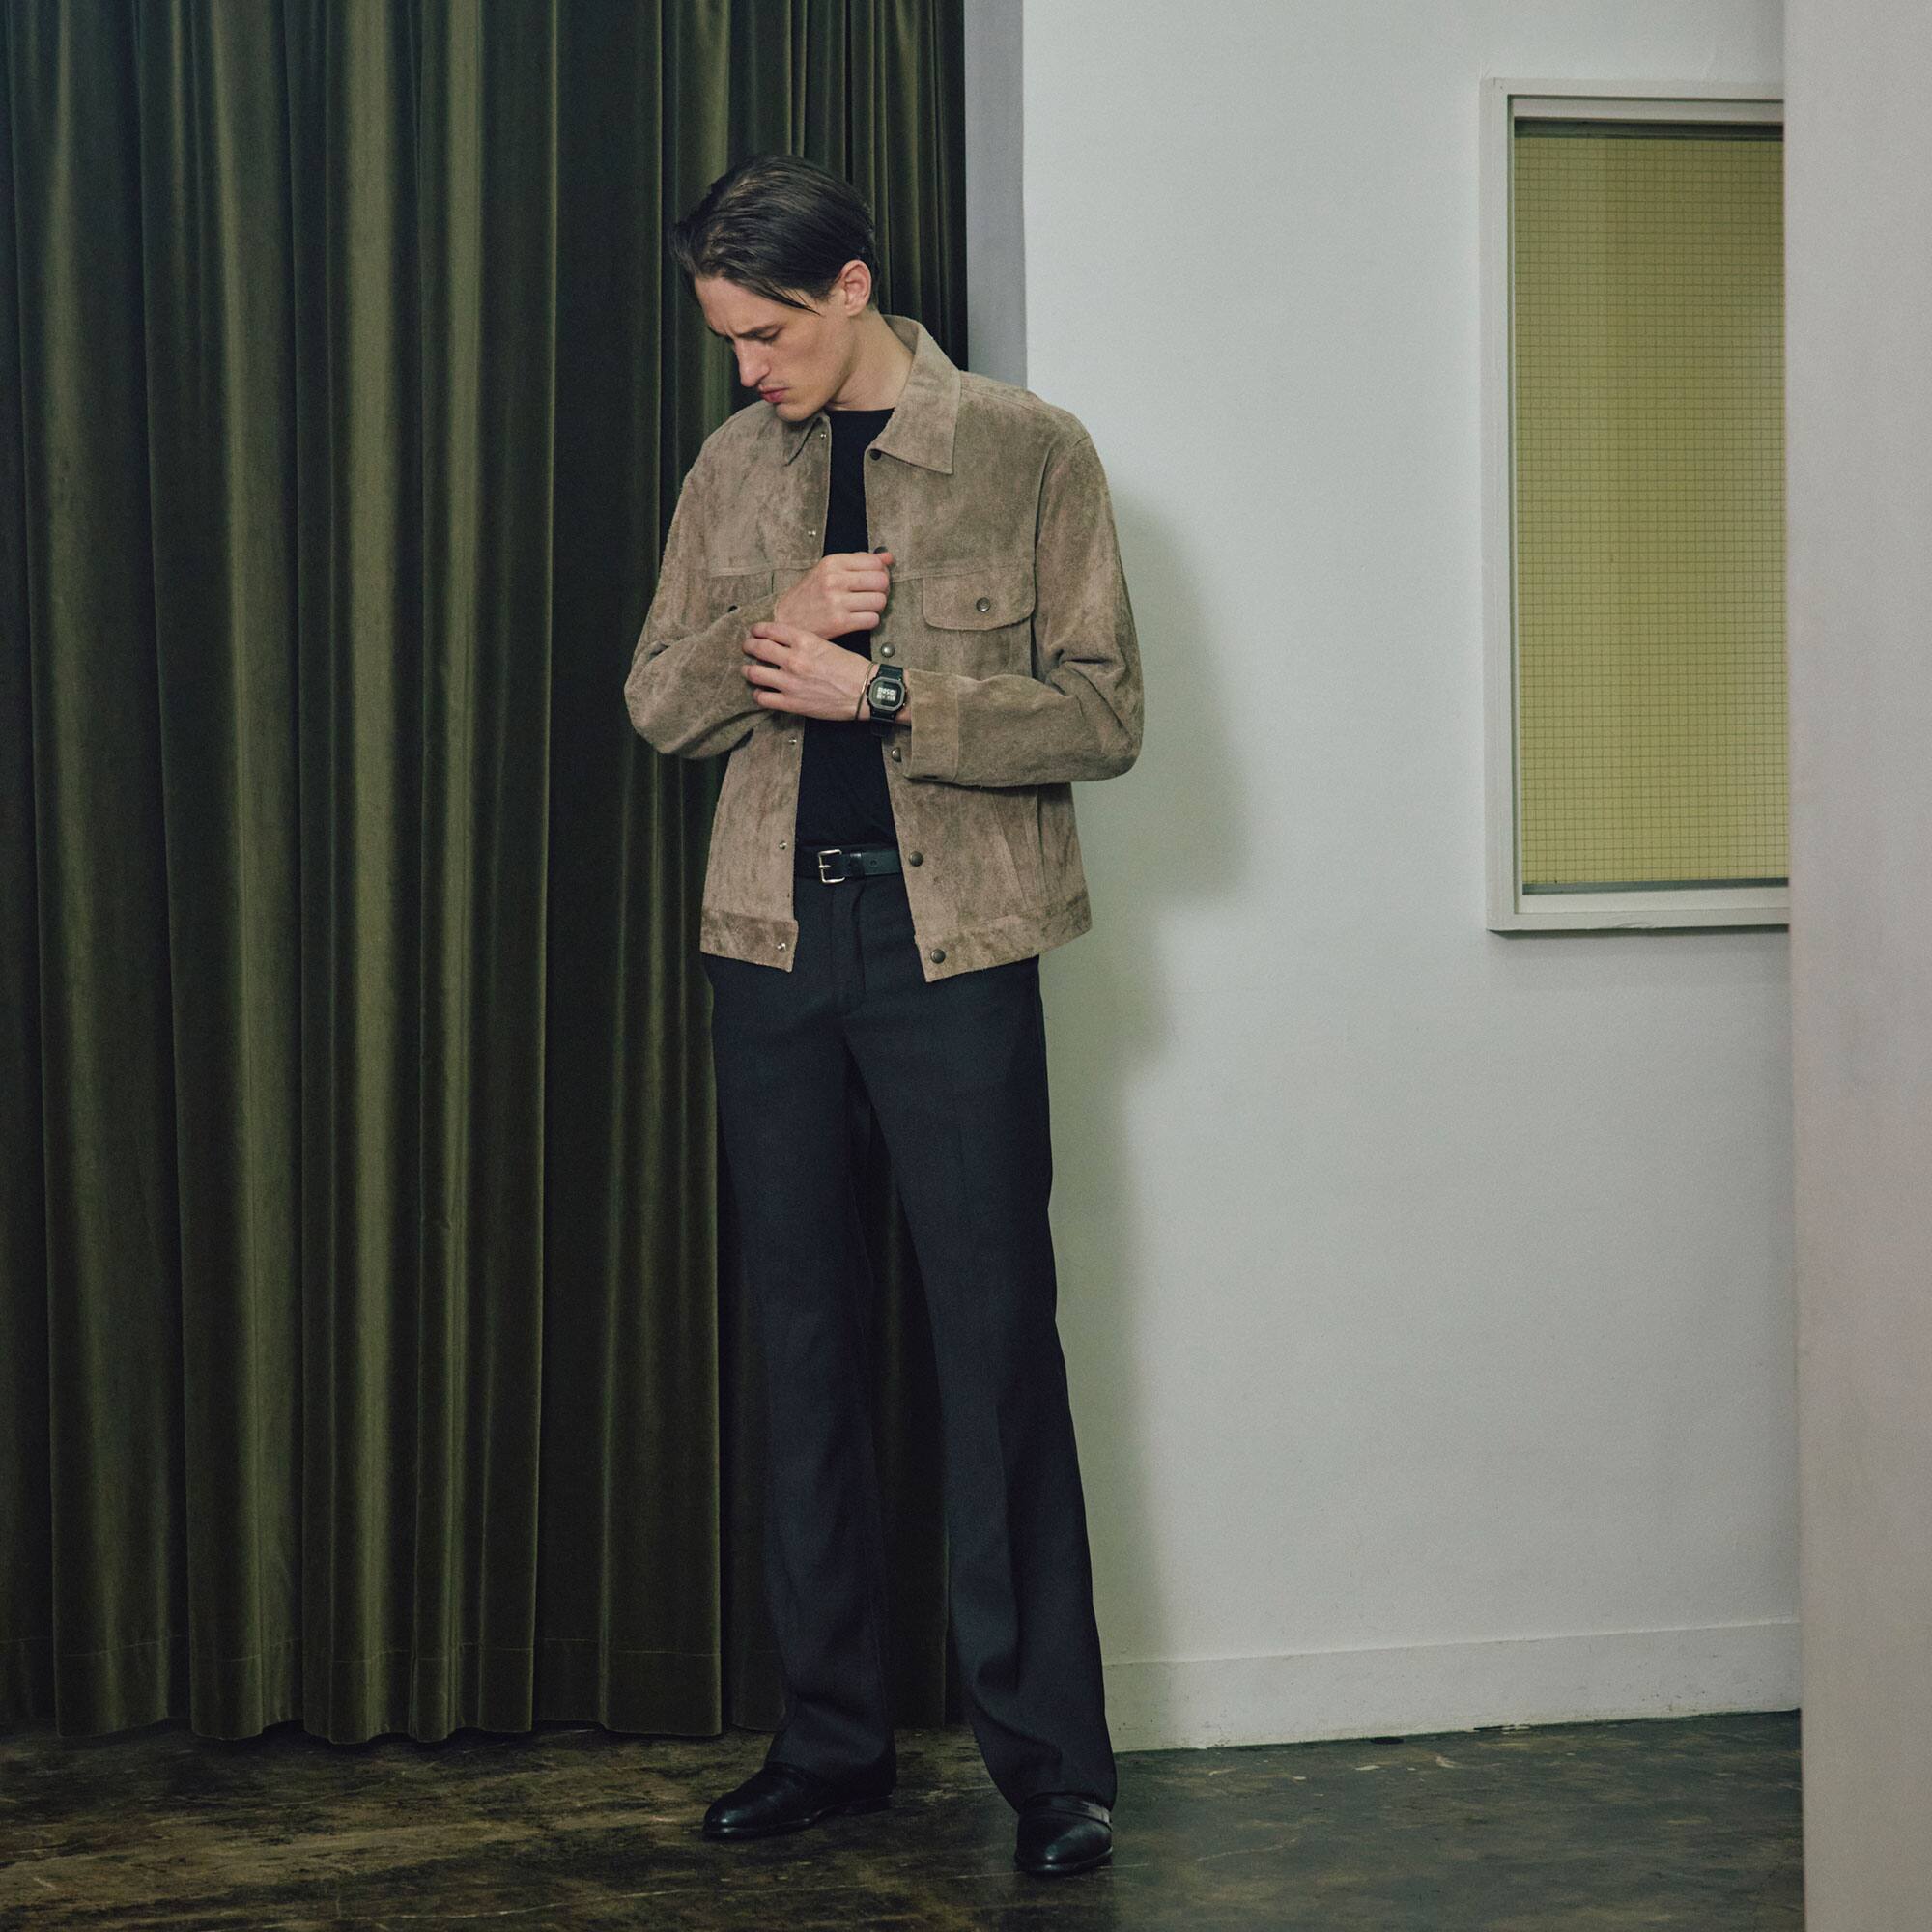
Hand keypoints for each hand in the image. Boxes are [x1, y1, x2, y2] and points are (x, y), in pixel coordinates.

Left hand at [742, 621, 876, 720]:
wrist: (865, 691)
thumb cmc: (852, 668)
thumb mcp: (827, 644)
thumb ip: (804, 643)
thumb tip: (787, 644)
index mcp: (805, 640)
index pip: (770, 629)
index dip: (758, 630)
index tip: (755, 632)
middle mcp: (794, 659)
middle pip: (758, 648)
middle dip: (749, 646)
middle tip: (747, 648)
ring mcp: (790, 682)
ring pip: (755, 673)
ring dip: (749, 670)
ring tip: (748, 670)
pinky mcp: (791, 703)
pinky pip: (763, 698)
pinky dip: (758, 694)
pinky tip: (761, 692)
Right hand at [774, 549, 892, 640]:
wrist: (786, 618)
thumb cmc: (809, 594)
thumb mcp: (829, 570)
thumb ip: (859, 561)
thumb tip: (887, 557)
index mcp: (832, 563)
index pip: (875, 563)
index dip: (881, 571)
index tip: (875, 578)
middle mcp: (835, 580)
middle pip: (881, 581)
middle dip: (882, 589)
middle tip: (873, 593)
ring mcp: (837, 602)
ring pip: (879, 601)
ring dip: (877, 606)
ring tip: (866, 606)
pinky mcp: (840, 623)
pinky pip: (872, 620)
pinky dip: (871, 620)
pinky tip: (860, 618)